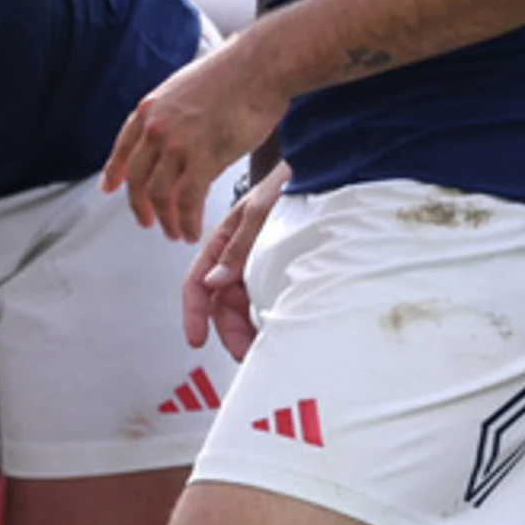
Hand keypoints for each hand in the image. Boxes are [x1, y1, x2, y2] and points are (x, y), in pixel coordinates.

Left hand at [100, 43, 286, 241]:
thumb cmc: (237, 72)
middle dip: (140, 206)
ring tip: (175, 232)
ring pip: (159, 194)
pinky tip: (192, 230)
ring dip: (166, 220)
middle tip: (148, 221)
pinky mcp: (203, 157)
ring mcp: (177, 143)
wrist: (261, 64)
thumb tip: (177, 137)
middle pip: (136, 178)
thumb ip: (175, 115)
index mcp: (152, 108)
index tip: (109, 187)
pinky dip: (188, 221)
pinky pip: (188, 200)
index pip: (123, 147)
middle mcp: (157, 127)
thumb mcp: (188, 89)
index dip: (114, 171)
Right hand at [180, 160, 286, 361]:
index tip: (196, 339)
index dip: (194, 312)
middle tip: (245, 353)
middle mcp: (237, 255)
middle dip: (229, 331)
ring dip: (249, 329)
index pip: (198, 281)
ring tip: (264, 347)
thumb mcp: (261, 211)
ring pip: (244, 306)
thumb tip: (215, 282)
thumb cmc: (293, 181)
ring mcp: (258, 265)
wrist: (330, 171)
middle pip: (222, 303)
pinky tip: (280, 329)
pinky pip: (267, 300)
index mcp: (224, 239)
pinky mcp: (281, 271)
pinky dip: (268, 318)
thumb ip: (238, 247)